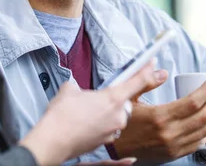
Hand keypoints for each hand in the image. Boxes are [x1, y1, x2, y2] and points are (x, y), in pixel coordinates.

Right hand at [20, 61, 157, 165]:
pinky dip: (99, 125)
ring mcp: (113, 131)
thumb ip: (79, 87)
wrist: (53, 141)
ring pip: (116, 117)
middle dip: (113, 99)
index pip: (137, 81)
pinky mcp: (105, 143)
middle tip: (96, 99)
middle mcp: (117, 116)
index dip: (147, 70)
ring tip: (86, 113)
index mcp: (112, 98)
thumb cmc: (62, 117)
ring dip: (106, 113)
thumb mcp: (69, 90)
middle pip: (124, 102)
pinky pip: (108, 129)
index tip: (152, 62)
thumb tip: (76, 90)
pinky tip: (84, 124)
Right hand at [113, 76, 205, 161]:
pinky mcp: (174, 154)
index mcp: (159, 117)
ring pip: (205, 131)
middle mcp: (169, 133)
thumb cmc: (121, 123)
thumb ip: (145, 82)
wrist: (115, 149)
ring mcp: (174, 146)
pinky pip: (198, 143)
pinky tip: (205, 121)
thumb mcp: (128, 98)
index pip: (193, 102)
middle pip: (205, 116)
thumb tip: (162, 71)